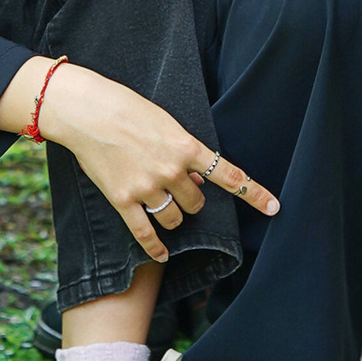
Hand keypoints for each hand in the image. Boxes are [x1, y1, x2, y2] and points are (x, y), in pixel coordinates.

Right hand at [37, 69, 278, 266]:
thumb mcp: (165, 122)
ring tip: (162, 202)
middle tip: (178, 187)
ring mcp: (146, 187)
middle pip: (196, 203)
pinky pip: (145, 233)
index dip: (253, 192)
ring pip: (174, 218)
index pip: (228, 174)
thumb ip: (184, 151)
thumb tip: (197, 181)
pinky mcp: (122, 200)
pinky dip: (155, 246)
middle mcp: (170, 170)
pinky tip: (162, 253)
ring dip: (173, 216)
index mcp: (186, 146)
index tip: (274, 207)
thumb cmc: (126, 108)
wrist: (87, 111)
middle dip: (192, 199)